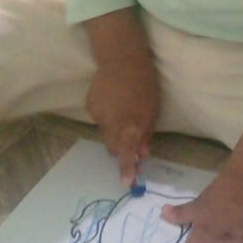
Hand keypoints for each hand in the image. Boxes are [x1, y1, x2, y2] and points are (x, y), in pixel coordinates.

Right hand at [86, 54, 159, 183]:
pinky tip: (113, 101)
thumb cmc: (144, 84)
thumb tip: (143, 154)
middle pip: (114, 147)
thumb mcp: (152, 110)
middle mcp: (110, 123)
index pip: (126, 153)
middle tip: (133, 138)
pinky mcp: (89, 106)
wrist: (121, 59)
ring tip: (124, 110)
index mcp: (129, 125)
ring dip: (115, 129)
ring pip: (106, 133)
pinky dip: (107, 116)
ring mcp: (97, 115)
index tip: (127, 183)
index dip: (127, 169)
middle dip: (122, 148)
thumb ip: (145, 134)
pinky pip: (99, 119)